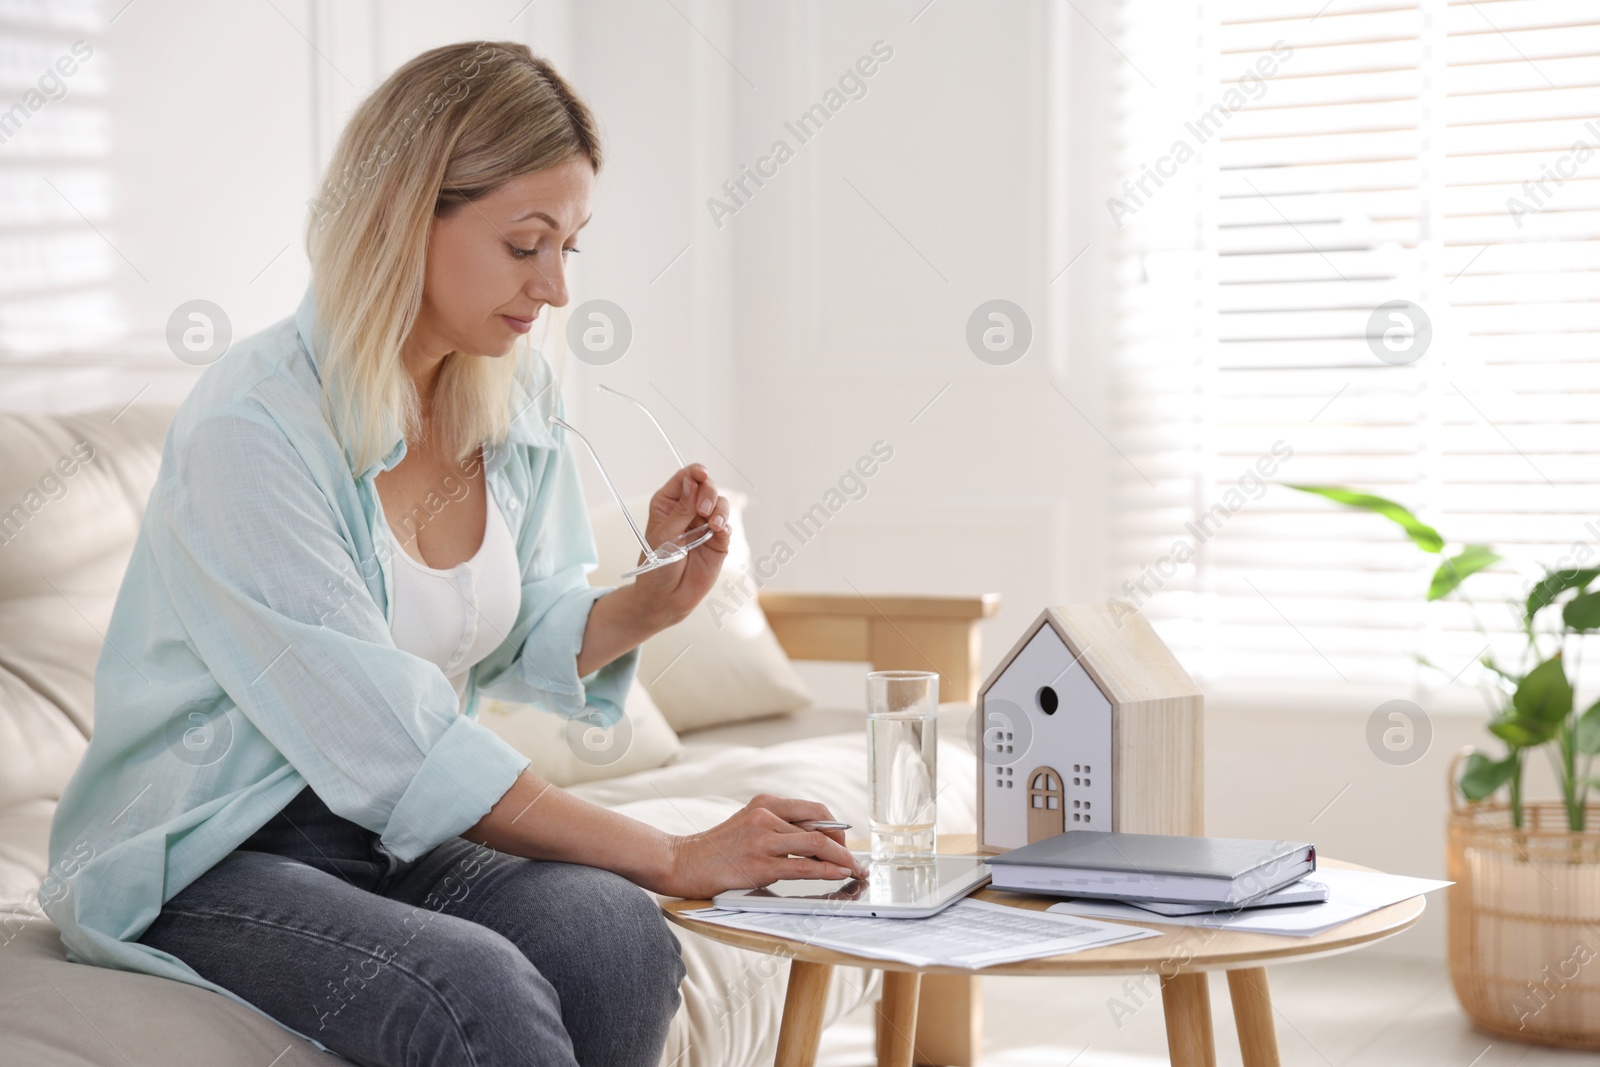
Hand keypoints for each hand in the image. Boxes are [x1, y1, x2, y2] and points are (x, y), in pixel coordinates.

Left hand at [629, 462, 732, 624]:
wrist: (666, 598)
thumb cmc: (657, 566)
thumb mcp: (664, 535)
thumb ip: (681, 509)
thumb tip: (693, 481)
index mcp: (669, 503)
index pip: (685, 479)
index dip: (695, 473)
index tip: (702, 474)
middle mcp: (688, 510)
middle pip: (706, 487)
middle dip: (709, 492)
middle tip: (703, 509)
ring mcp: (705, 525)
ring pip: (721, 504)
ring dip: (720, 508)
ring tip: (714, 523)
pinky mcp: (718, 541)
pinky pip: (727, 525)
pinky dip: (726, 525)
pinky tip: (720, 530)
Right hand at [657, 794, 869, 899]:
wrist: (683, 862)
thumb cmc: (718, 849)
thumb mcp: (749, 825)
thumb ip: (779, 829)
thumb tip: (817, 842)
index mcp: (765, 803)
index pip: (815, 809)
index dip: (836, 826)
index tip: (844, 842)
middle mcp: (765, 816)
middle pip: (821, 825)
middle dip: (844, 844)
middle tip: (853, 860)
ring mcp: (762, 840)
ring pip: (817, 844)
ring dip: (842, 859)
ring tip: (854, 870)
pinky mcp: (759, 865)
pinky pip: (804, 866)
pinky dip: (827, 870)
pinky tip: (838, 874)